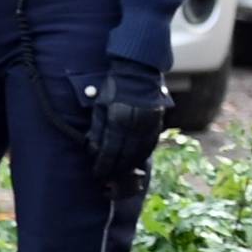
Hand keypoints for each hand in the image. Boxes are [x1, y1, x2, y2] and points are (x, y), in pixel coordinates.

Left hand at [88, 58, 170, 192]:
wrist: (138, 73)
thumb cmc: (114, 88)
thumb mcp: (100, 106)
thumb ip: (97, 128)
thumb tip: (94, 149)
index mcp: (118, 120)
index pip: (110, 150)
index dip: (103, 165)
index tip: (98, 174)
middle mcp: (135, 125)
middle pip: (125, 155)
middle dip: (116, 169)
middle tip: (108, 178)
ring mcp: (148, 125)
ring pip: (140, 152)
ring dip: (130, 165)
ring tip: (120, 173)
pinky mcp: (157, 123)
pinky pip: (150, 144)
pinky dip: (142, 155)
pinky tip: (136, 161)